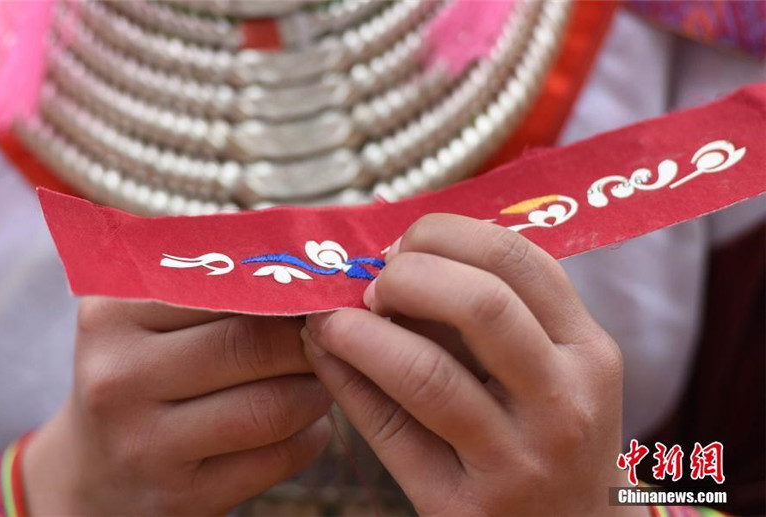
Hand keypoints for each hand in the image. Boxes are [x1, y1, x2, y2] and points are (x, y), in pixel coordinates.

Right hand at [24, 300, 331, 515]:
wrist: (94, 473)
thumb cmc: (142, 375)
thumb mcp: (147, 318)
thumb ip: (210, 282)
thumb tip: (301, 255)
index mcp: (113, 313)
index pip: (227, 285)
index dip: (285, 289)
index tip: (314, 290)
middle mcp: (119, 377)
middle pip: (255, 344)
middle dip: (309, 339)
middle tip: (331, 335)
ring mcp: (146, 444)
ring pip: (274, 405)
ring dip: (317, 390)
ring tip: (320, 378)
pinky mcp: (182, 496)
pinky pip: (279, 457)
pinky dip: (310, 435)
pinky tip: (306, 423)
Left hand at [302, 214, 642, 516]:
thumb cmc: (550, 438)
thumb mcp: (553, 371)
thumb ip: (497, 317)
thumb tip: (400, 261)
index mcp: (588, 350)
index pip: (520, 260)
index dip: (449, 235)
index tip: (405, 245)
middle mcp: (563, 402)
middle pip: (481, 304)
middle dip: (408, 275)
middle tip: (374, 283)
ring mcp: (518, 460)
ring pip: (427, 373)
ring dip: (361, 332)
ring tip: (334, 321)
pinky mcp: (464, 506)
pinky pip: (390, 432)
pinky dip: (346, 383)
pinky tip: (326, 358)